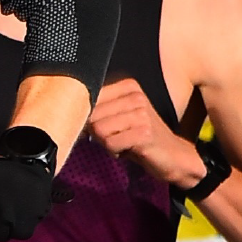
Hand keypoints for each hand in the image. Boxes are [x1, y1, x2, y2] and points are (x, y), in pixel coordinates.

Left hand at [89, 78, 204, 187]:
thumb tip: (68, 114)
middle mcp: (135, 95)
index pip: (90, 97)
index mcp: (128, 86)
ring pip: (99, 131)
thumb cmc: (140, 137)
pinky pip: (111, 144)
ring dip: (107, 143)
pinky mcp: (144, 132)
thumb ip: (97, 111)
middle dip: (98, 133)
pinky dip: (116, 151)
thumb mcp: (119, 117)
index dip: (90, 118)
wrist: (173, 155)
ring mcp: (141, 113)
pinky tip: (130, 149)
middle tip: (117, 137)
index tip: (104, 126)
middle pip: (92, 116)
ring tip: (124, 142)